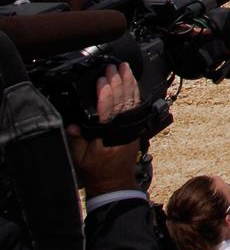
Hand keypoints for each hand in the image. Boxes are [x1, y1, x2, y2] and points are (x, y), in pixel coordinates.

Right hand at [67, 63, 143, 195]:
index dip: (105, 93)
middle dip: (118, 81)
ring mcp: (132, 127)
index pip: (108, 109)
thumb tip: (71, 125)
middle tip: (114, 67)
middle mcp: (123, 128)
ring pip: (132, 100)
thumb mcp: (80, 158)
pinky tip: (132, 81)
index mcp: (108, 135)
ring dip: (129, 82)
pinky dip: (135, 91)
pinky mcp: (136, 126)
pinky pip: (137, 105)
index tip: (102, 79)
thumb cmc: (97, 172)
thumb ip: (76, 140)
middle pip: (122, 100)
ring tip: (125, 68)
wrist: (115, 183)